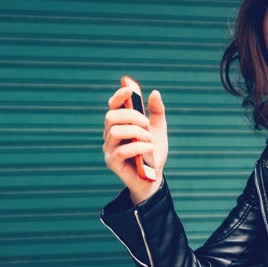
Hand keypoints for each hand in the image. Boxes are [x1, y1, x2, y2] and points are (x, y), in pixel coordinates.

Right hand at [103, 84, 167, 203]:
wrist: (154, 177)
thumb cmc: (153, 152)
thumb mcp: (158, 129)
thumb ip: (156, 112)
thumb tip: (155, 93)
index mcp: (120, 123)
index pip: (113, 105)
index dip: (119, 96)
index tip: (130, 89)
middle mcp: (110, 134)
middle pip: (111, 116)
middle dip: (131, 115)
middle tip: (147, 122)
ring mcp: (109, 148)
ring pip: (115, 131)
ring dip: (136, 132)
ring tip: (150, 139)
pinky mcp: (112, 162)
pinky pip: (122, 150)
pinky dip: (138, 147)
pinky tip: (150, 148)